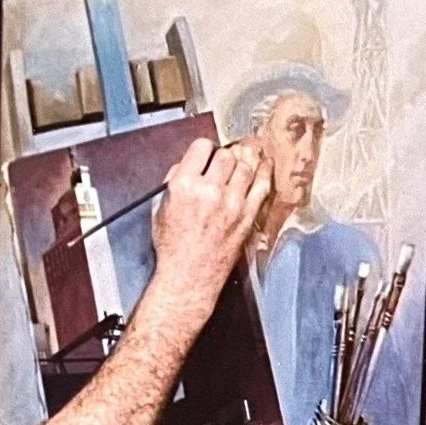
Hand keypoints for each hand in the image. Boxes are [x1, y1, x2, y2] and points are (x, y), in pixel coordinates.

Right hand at [151, 137, 272, 323]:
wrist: (188, 277)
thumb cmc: (172, 248)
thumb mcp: (160, 210)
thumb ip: (172, 183)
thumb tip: (184, 166)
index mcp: (183, 186)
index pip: (202, 147)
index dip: (205, 148)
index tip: (207, 153)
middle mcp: (209, 191)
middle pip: (226, 155)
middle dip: (225, 154)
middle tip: (225, 159)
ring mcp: (231, 203)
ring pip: (246, 166)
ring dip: (246, 158)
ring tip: (247, 154)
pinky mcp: (246, 216)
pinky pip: (261, 186)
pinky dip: (264, 172)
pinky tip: (264, 165)